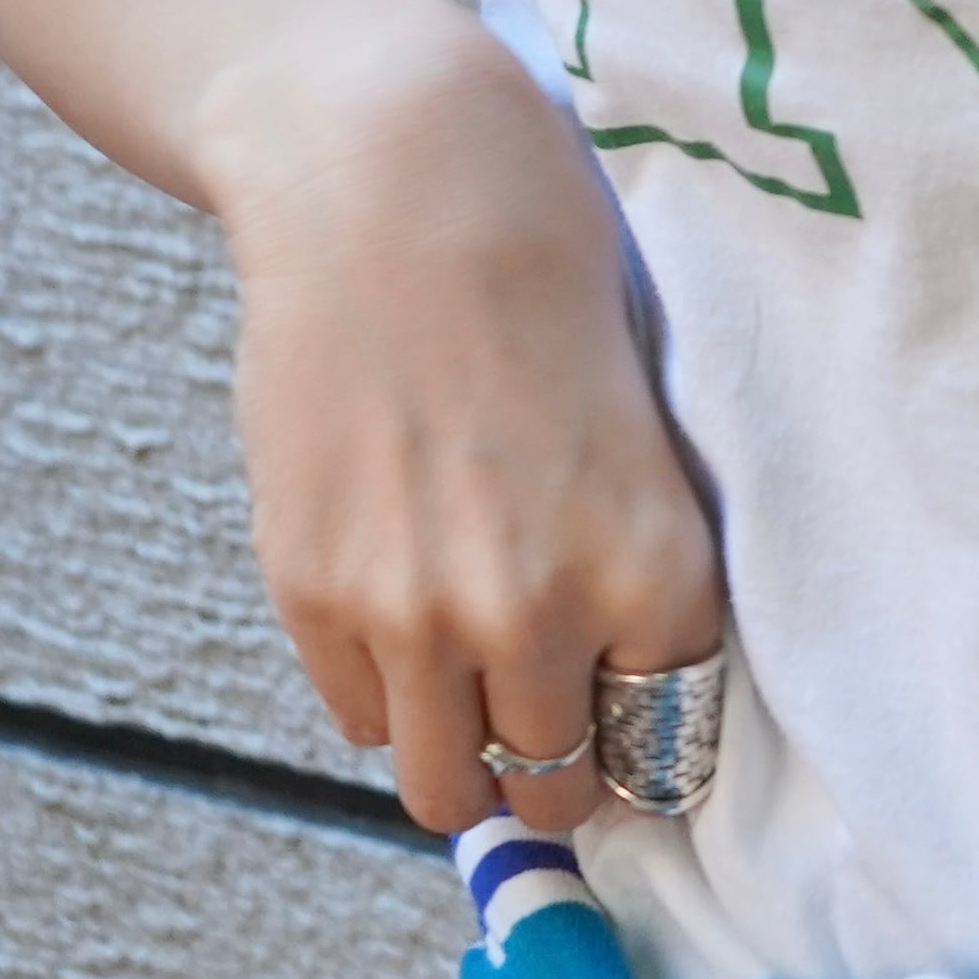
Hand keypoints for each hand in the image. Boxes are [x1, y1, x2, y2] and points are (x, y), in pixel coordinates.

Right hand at [211, 9, 722, 840]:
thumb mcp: (647, 443)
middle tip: (543, 712)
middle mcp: (542, 617)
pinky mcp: (314, 590)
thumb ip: (634, 575)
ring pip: (446, 787)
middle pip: (553, 791)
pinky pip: (359, 717)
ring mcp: (417, 614)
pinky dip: (384, 688)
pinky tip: (399, 601)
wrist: (397, 187)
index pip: (663, 753)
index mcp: (657, 577)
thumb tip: (617, 695)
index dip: (638, 739)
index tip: (622, 718)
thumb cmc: (546, 285)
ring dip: (463, 753)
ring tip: (469, 684)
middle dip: (552, 765)